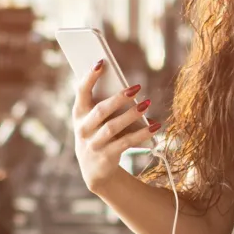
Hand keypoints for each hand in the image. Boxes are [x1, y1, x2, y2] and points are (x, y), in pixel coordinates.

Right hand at [72, 61, 159, 194]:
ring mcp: (93, 144)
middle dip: (119, 98)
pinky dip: (142, 133)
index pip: (81, 92)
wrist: (94, 170)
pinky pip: (126, 142)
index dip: (89, 77)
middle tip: (137, 88)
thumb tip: (130, 90)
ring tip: (147, 103)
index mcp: (78, 114)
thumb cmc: (98, 135)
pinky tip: (155, 125)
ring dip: (131, 114)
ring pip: (113, 127)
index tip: (101, 62)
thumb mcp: (96, 120)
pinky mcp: (106, 157)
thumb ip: (106, 104)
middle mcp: (83, 129)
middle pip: (101, 110)